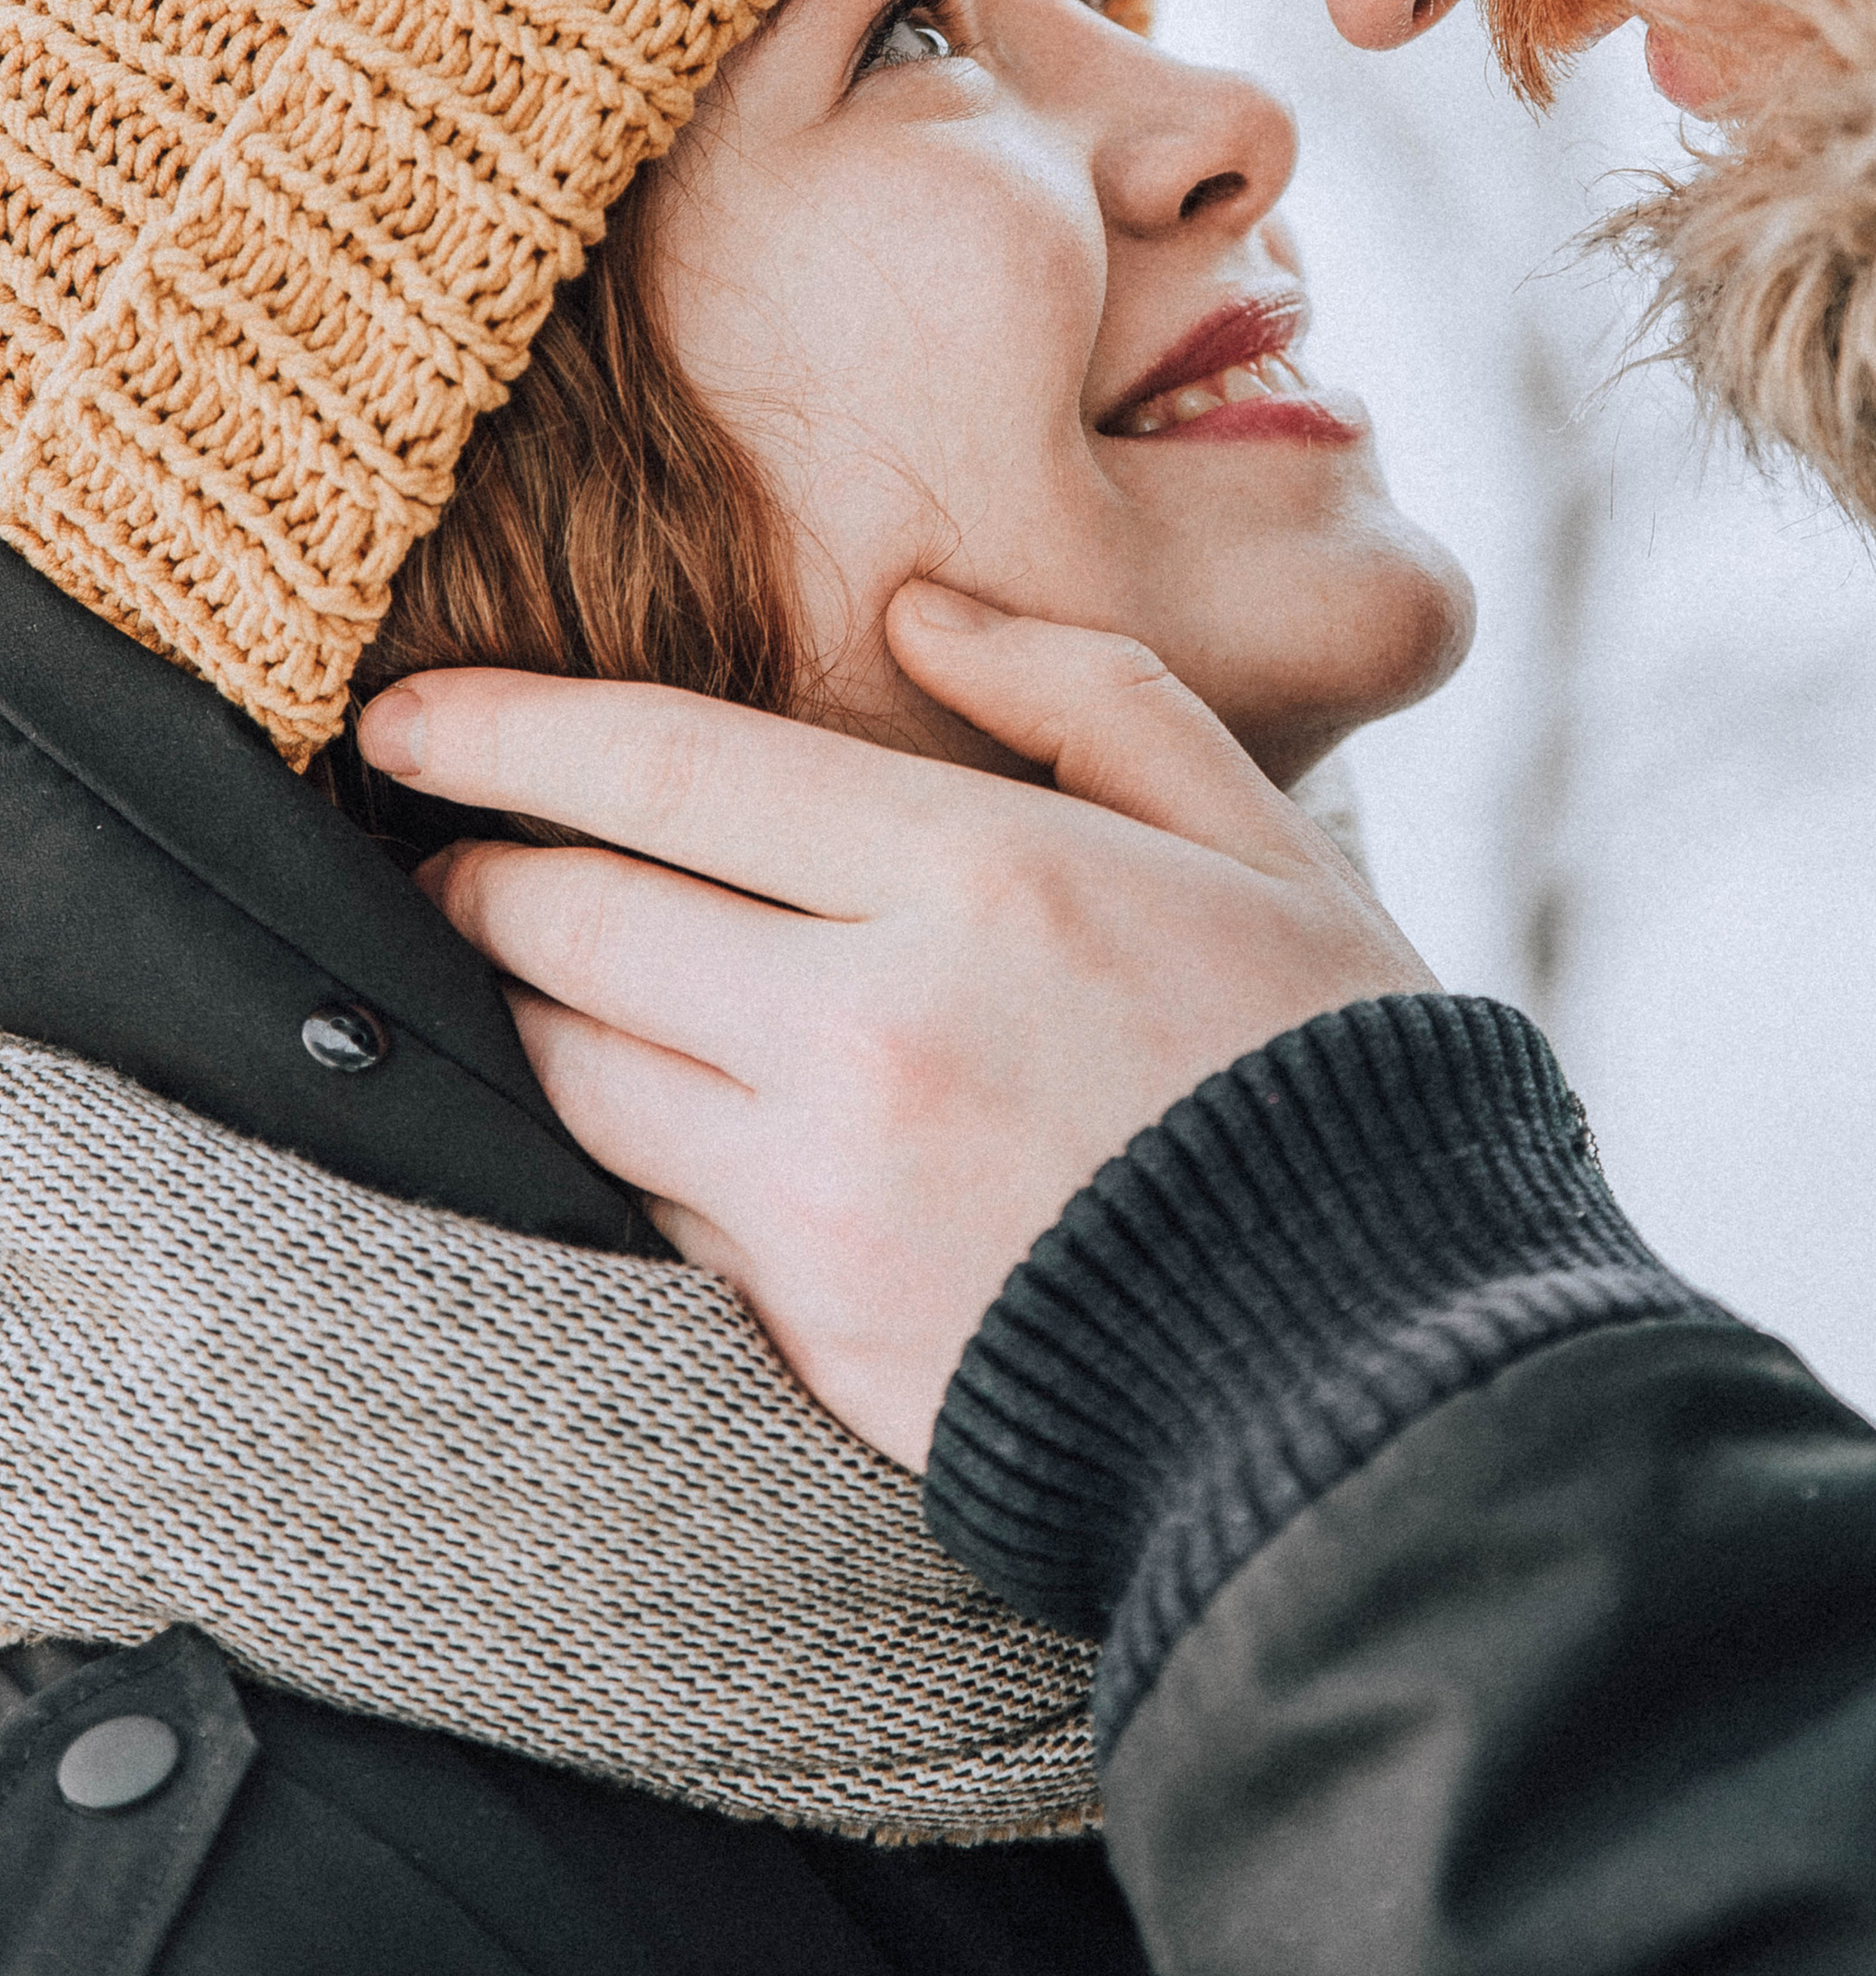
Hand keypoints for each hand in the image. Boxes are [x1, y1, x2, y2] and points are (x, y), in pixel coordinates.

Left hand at [371, 589, 1433, 1468]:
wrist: (1370, 1366)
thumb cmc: (1324, 1067)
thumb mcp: (1251, 831)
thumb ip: (1081, 691)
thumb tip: (922, 609)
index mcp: (980, 875)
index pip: (667, 768)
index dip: (505, 731)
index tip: (404, 717)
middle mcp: (871, 1026)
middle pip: (573, 921)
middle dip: (474, 874)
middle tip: (434, 850)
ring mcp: (827, 1192)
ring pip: (575, 1074)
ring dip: (524, 1012)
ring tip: (521, 974)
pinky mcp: (813, 1327)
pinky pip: (644, 1210)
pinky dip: (616, 1144)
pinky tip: (637, 1109)